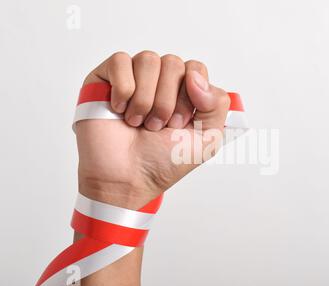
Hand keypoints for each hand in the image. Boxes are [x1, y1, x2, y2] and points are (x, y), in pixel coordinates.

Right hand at [76, 51, 229, 208]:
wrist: (127, 178)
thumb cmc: (163, 161)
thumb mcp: (207, 139)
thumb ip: (218, 104)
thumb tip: (194, 76)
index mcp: (185, 91)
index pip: (195, 68)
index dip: (190, 95)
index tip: (179, 123)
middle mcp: (160, 81)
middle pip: (173, 63)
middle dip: (167, 102)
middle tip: (156, 127)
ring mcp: (133, 77)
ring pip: (148, 60)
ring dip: (145, 99)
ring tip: (138, 122)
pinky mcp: (105, 78)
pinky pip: (120, 61)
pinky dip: (123, 90)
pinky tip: (119, 110)